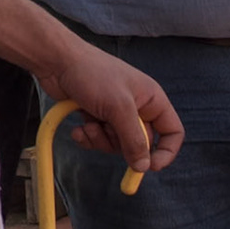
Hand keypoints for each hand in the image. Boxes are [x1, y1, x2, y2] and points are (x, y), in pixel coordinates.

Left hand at [33, 39, 183, 174]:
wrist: (57, 61)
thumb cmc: (92, 75)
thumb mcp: (118, 108)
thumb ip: (134, 139)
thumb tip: (143, 167)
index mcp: (152, 99)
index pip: (172, 131)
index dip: (166, 151)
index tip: (151, 166)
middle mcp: (137, 106)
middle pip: (141, 143)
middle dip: (121, 143)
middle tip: (106, 131)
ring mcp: (115, 112)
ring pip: (117, 143)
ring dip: (101, 139)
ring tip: (89, 124)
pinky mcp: (96, 115)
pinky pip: (99, 138)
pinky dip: (88, 137)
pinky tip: (78, 128)